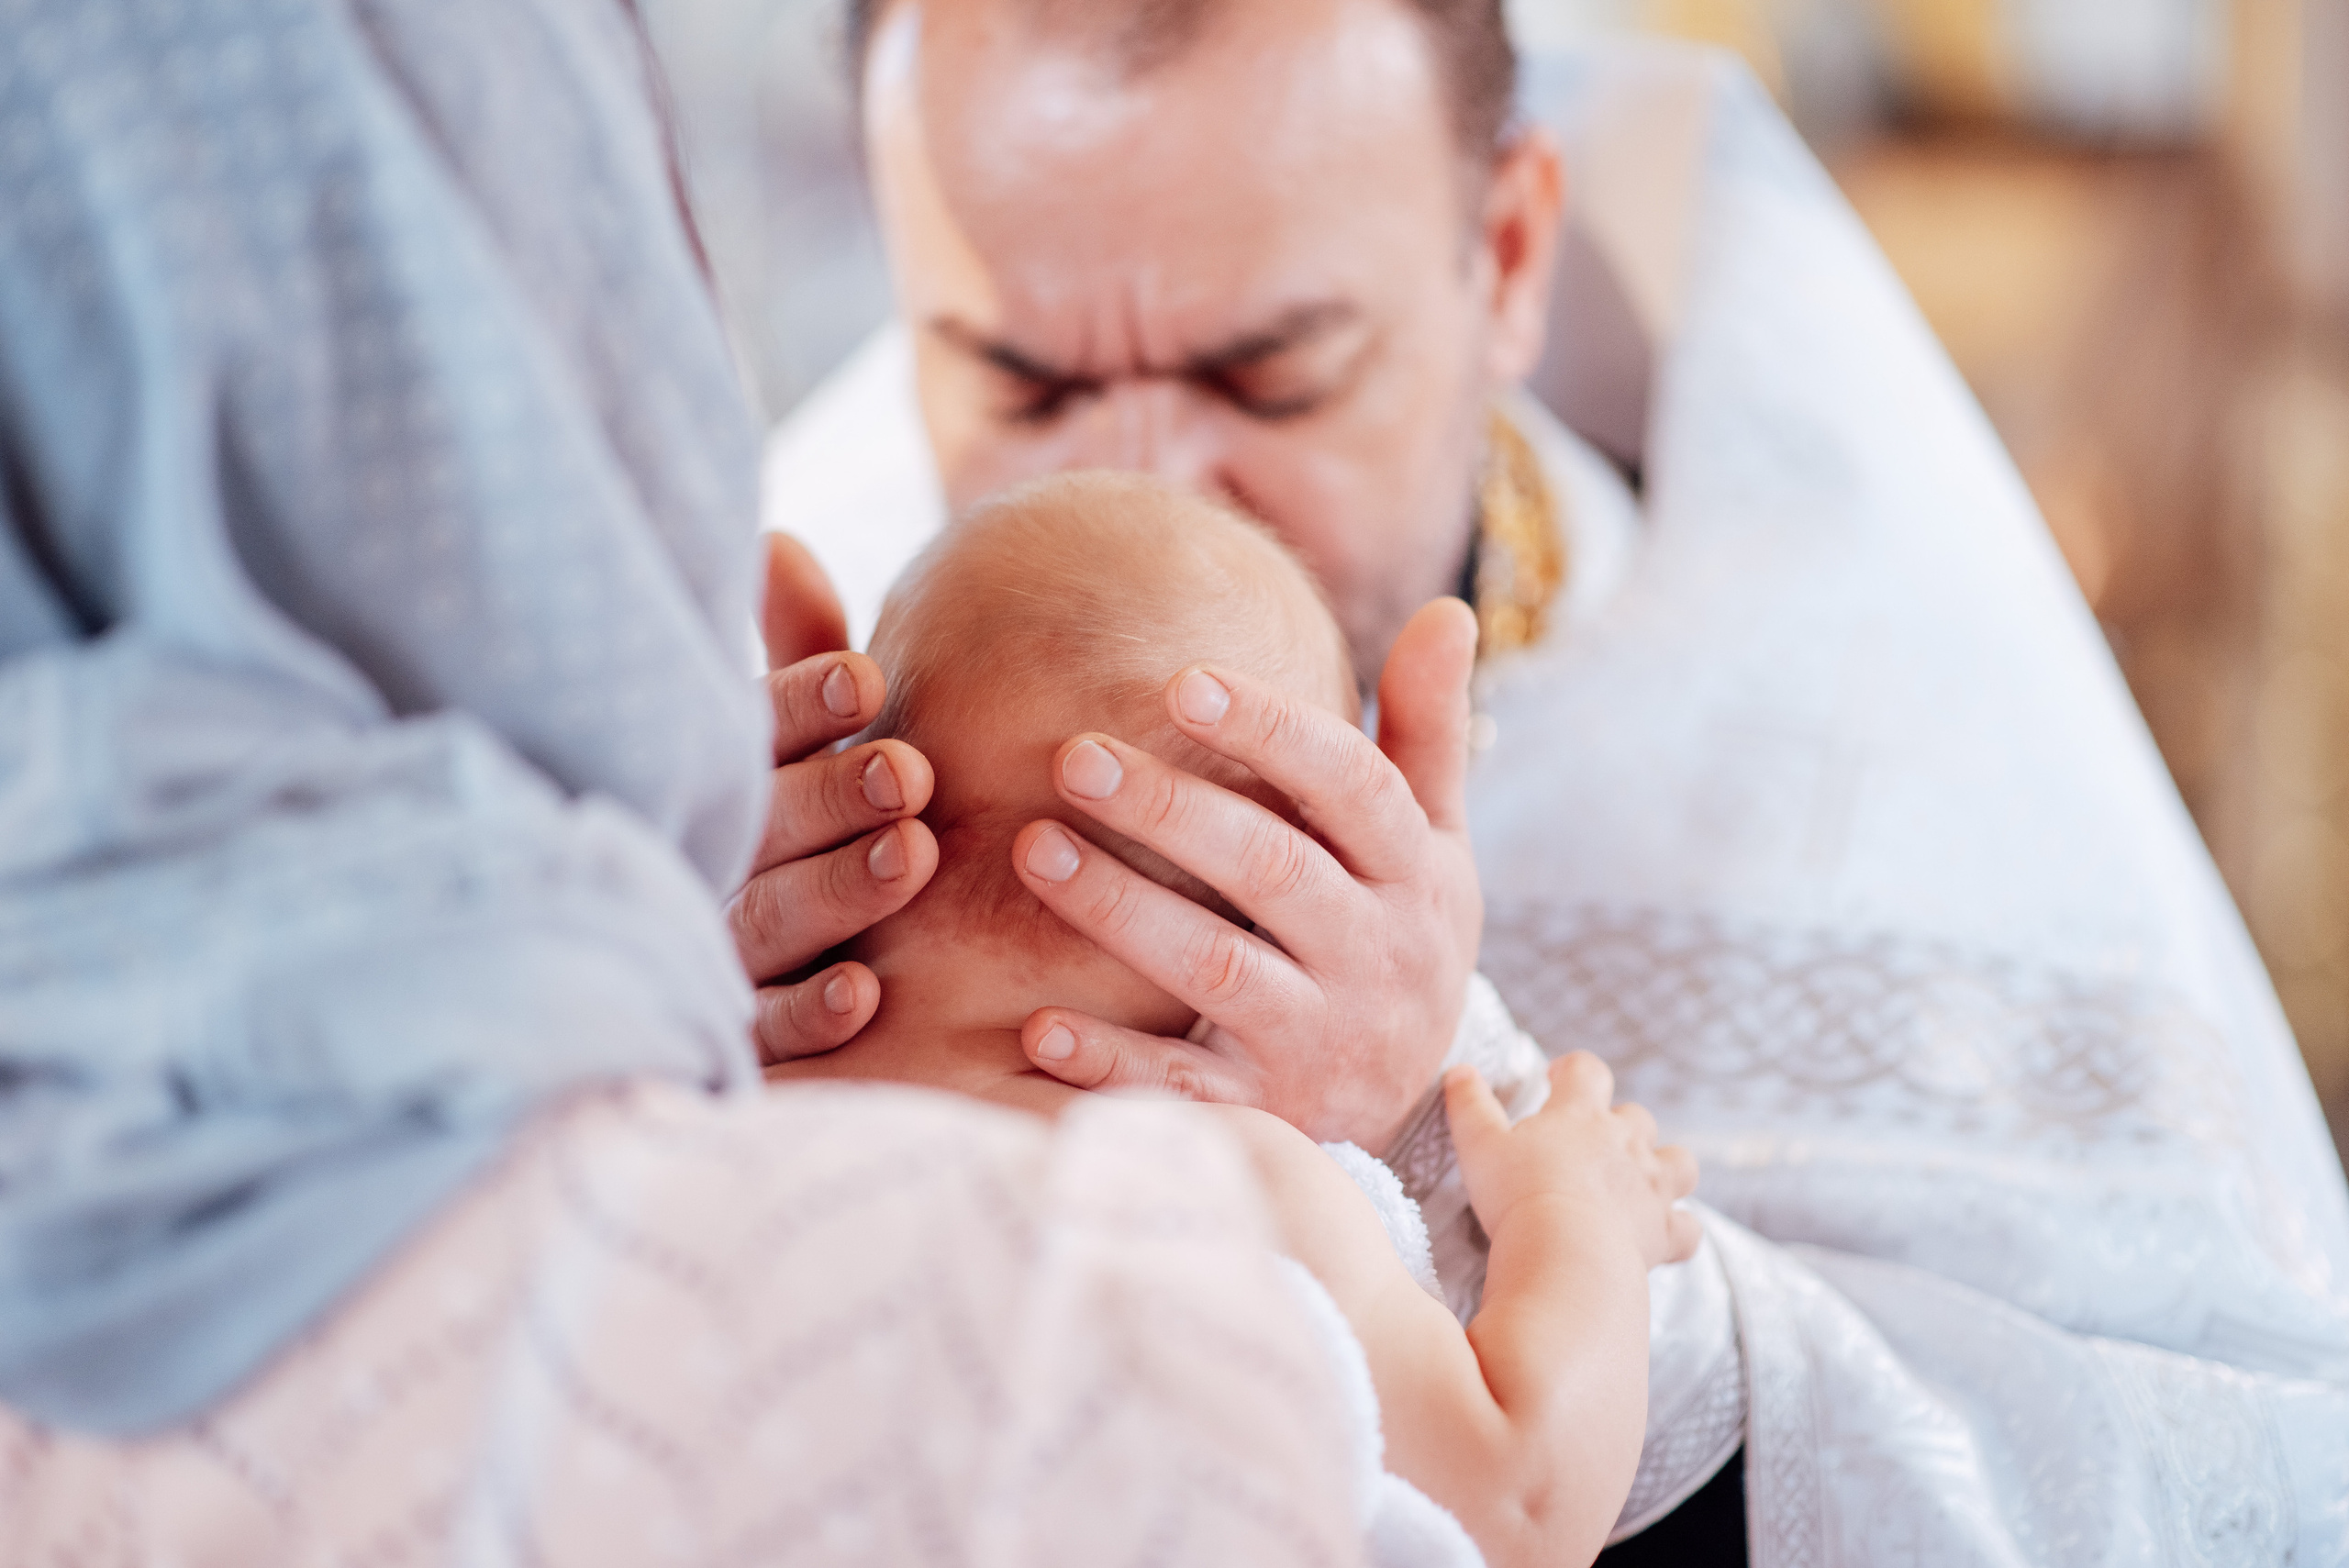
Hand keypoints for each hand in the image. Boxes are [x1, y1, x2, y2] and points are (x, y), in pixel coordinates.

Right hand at [730, 535, 938, 1063]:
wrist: (772, 980)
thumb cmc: (805, 828)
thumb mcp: (807, 739)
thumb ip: (797, 650)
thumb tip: (772, 538)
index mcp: (731, 777)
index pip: (753, 730)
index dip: (802, 703)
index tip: (868, 677)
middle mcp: (714, 858)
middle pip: (766, 823)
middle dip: (833, 794)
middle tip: (910, 772)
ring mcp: (720, 948)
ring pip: (771, 919)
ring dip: (839, 889)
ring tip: (911, 855)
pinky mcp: (737, 1035)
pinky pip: (767, 1028)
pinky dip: (810, 1011)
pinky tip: (863, 994)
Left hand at [1007, 598, 1482, 1150]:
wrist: (1416, 1112)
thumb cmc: (1399, 936)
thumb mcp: (1433, 841)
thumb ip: (1428, 730)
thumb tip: (1448, 608)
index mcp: (1415, 873)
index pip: (1352, 786)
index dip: (1272, 731)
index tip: (1182, 680)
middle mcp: (1378, 956)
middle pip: (1274, 870)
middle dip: (1172, 809)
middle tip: (1073, 755)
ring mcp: (1322, 1041)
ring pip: (1219, 970)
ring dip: (1123, 911)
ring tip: (1034, 851)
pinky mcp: (1269, 1114)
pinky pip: (1185, 1087)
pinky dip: (1113, 1063)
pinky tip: (1037, 1025)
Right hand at [1445, 1053, 1700, 1269]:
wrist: (1566, 1255)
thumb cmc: (1518, 1196)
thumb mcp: (1479, 1146)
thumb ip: (1469, 1105)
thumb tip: (1458, 1070)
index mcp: (1580, 1115)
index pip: (1586, 1070)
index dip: (1572, 1070)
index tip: (1555, 1078)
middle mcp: (1624, 1142)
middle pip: (1636, 1117)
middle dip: (1619, 1125)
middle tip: (1591, 1146)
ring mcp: (1651, 1187)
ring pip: (1679, 1163)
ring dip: (1666, 1168)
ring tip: (1644, 1181)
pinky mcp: (1664, 1231)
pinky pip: (1687, 1227)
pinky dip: (1680, 1228)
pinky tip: (1664, 1234)